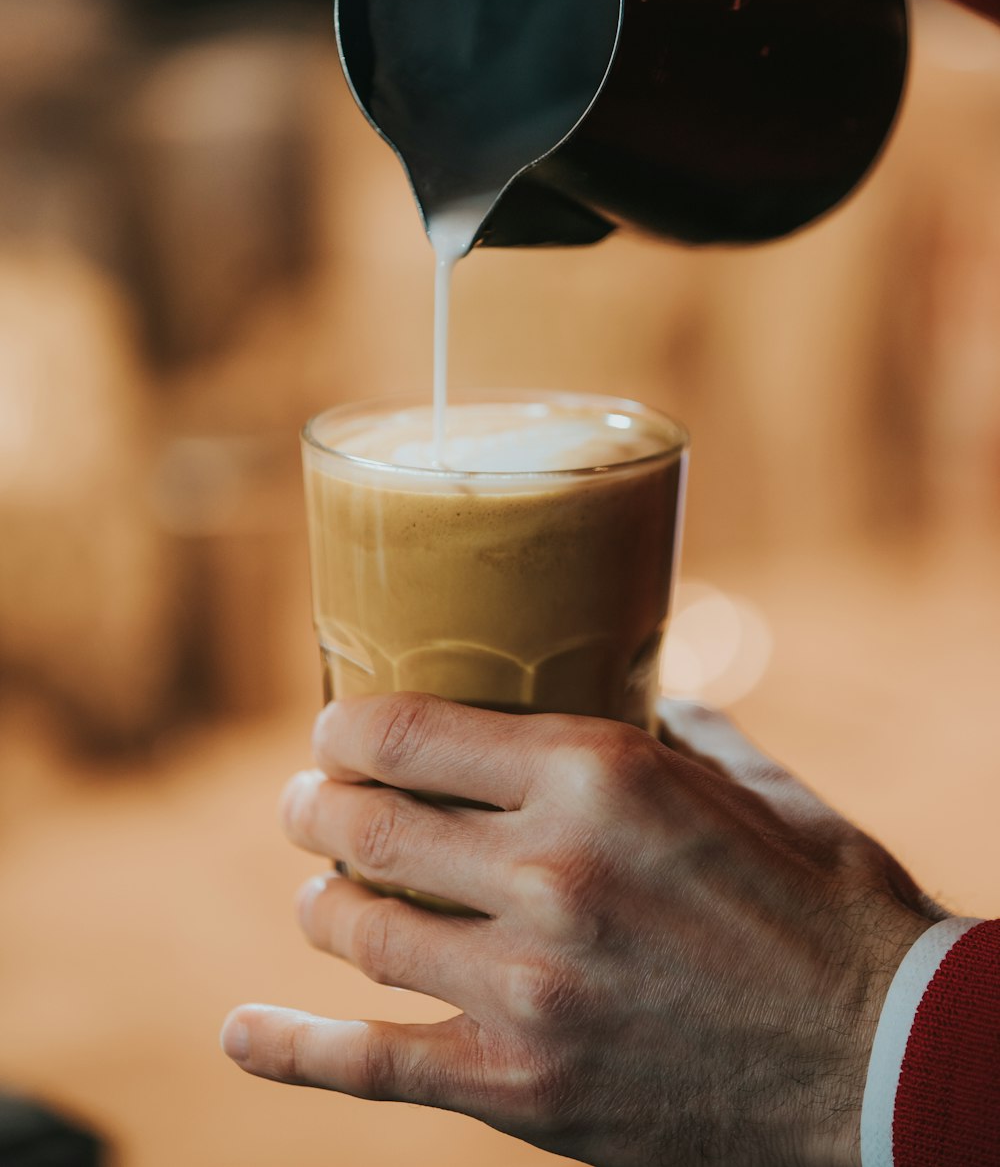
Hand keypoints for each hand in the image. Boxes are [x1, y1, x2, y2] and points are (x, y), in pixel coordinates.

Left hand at [222, 693, 943, 1166]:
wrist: (886, 1064)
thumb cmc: (826, 908)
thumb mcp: (754, 785)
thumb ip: (675, 726)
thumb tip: (631, 686)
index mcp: (598, 774)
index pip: (412, 731)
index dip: (346, 726)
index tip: (333, 730)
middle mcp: (548, 869)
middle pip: (367, 825)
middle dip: (318, 807)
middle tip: (308, 805)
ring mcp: (527, 983)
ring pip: (358, 931)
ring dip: (321, 905)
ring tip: (319, 897)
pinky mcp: (522, 1084)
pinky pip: (370, 1064)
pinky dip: (290, 1049)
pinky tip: (241, 1032)